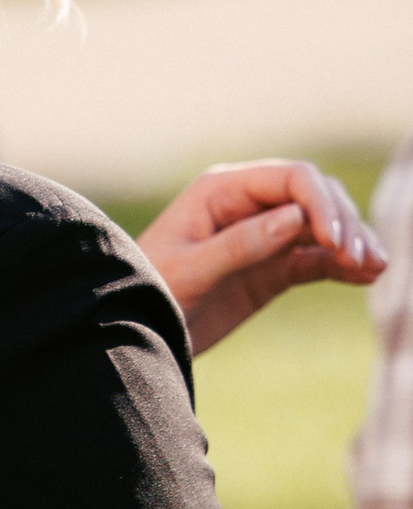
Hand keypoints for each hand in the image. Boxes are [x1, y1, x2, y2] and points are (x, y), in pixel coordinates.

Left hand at [134, 160, 384, 353]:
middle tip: (362, 260)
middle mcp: (247, 205)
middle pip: (316, 198)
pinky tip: (366, 276)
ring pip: (323, 228)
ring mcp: (263, 236)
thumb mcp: (188, 271)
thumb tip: (295, 218)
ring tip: (375, 269)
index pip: (292, 178)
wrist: (132, 330)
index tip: (337, 240)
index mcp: (221, 190)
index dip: (322, 203)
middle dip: (343, 224)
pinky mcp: (272, 268)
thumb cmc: (146, 293)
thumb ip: (239, 245)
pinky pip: (317, 259)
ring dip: (352, 244)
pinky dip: (343, 265)